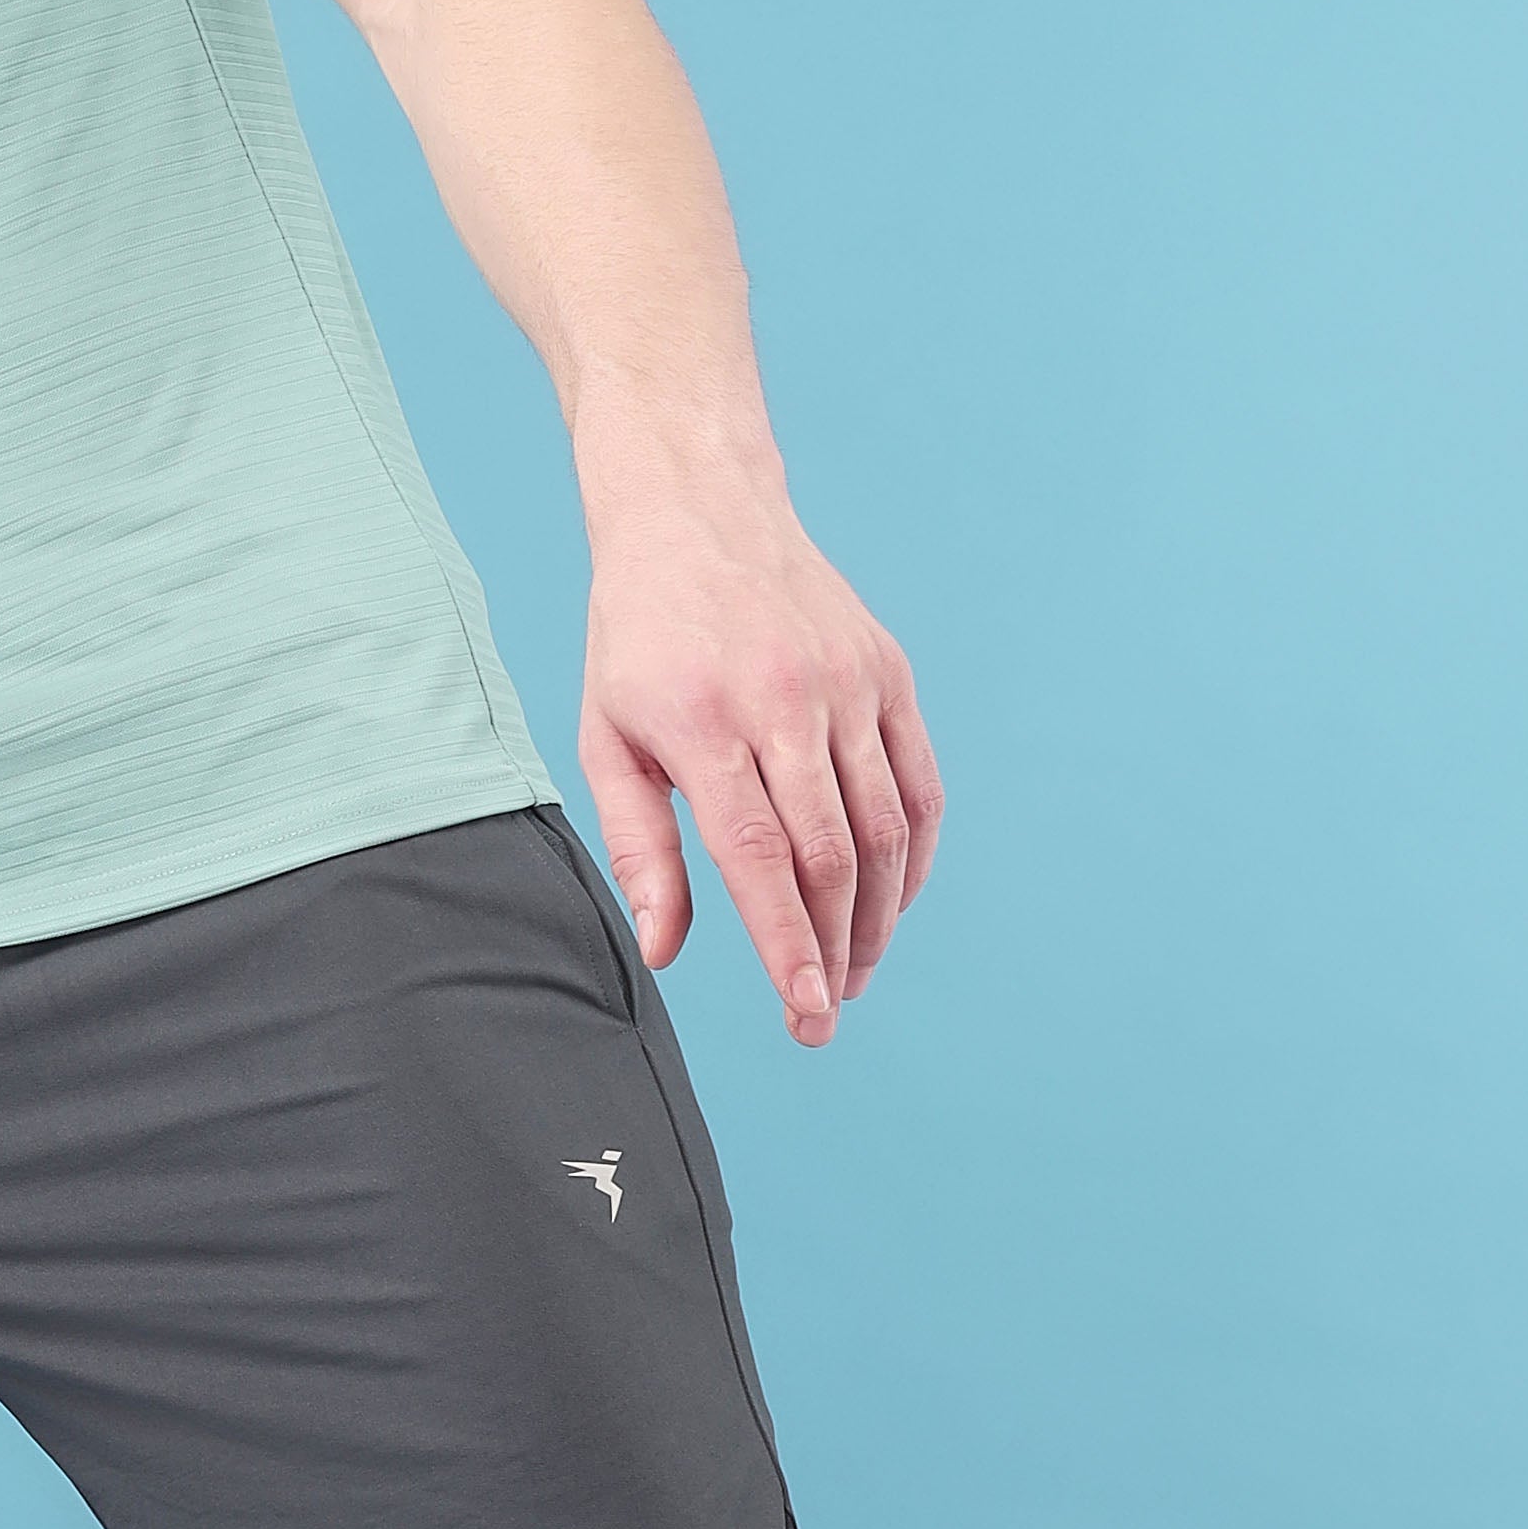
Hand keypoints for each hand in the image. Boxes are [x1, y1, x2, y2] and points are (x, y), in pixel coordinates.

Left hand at [579, 460, 941, 1041]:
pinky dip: (914, 856)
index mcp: (703, 721)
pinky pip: (920, 785)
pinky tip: (891, 902)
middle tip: (824, 1015)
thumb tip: (665, 950)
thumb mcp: (607, 736)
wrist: (700, 512)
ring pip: (885, 828)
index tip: (807, 1013)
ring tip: (854, 971)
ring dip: (878, 917)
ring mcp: (849, 684)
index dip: (788, 944)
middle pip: (832, 853)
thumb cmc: (640, 640)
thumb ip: (637, 846)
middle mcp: (786, 700)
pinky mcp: (889, 673)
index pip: (759, 857)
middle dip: (834, 951)